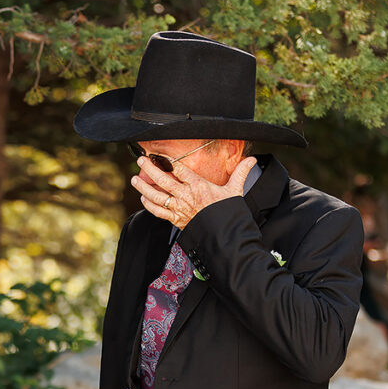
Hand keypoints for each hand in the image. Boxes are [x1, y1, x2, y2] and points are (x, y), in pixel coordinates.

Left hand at [131, 155, 256, 229]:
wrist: (224, 234)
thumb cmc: (228, 211)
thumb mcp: (235, 190)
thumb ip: (240, 172)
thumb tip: (253, 159)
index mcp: (198, 186)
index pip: (179, 169)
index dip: (167, 160)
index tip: (158, 154)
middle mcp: (185, 196)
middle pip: (163, 179)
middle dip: (149, 168)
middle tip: (140, 160)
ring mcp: (178, 208)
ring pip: (155, 195)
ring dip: (143, 186)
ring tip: (134, 178)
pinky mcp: (175, 219)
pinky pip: (157, 211)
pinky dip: (148, 204)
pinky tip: (142, 197)